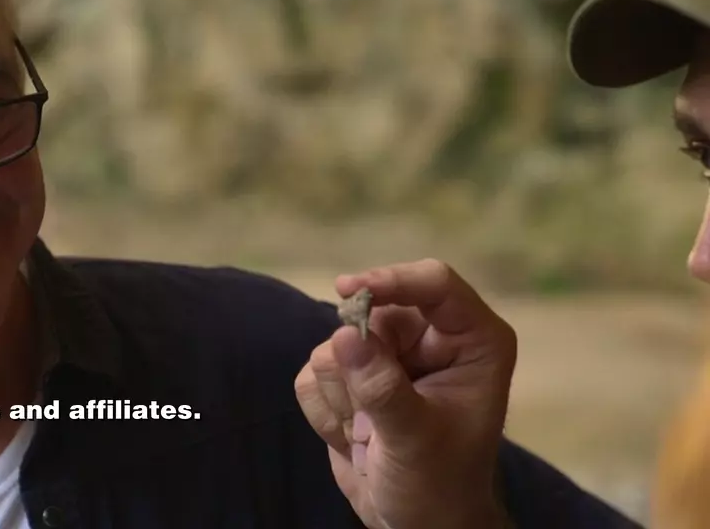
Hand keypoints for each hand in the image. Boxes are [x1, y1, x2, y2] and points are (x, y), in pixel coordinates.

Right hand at [294, 259, 517, 528]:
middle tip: (372, 414)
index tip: (350, 291)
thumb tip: (345, 334)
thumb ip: (383, 388)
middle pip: (373, 312)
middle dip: (361, 363)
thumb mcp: (417, 441)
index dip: (391, 281)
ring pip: (335, 344)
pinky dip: (326, 411)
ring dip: (343, 396)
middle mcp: (430, 339)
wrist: (417, 524)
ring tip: (371, 434)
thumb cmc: (438, 486)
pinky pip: (314, 373)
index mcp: (472, 341)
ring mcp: (387, 356)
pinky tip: (355, 437)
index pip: (433, 284)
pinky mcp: (351, 377)